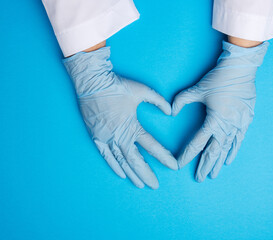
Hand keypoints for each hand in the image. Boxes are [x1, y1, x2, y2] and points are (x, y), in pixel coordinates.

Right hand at [63, 47, 176, 188]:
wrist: (92, 82)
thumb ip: (158, 101)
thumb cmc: (117, 86)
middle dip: (146, 174)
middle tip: (155, 185)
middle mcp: (119, 136)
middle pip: (135, 161)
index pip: (152, 146)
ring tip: (141, 185)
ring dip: (132, 174)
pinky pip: (106, 156)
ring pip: (121, 162)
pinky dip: (114, 166)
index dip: (164, 157)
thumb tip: (170, 111)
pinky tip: (122, 175)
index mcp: (132, 126)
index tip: (173, 166)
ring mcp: (106, 138)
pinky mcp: (96, 137)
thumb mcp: (143, 91)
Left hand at [172, 41, 268, 181]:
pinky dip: (233, 151)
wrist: (241, 69)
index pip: (197, 143)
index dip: (187, 155)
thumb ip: (181, 101)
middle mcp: (227, 126)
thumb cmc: (218, 78)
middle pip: (213, 151)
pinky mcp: (246, 121)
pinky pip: (239, 141)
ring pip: (226, 149)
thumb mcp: (197, 89)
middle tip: (199, 178)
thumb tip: (171, 112)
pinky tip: (228, 160)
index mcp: (214, 120)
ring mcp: (238, 125)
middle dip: (204, 165)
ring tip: (212, 174)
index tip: (180, 164)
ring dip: (218, 162)